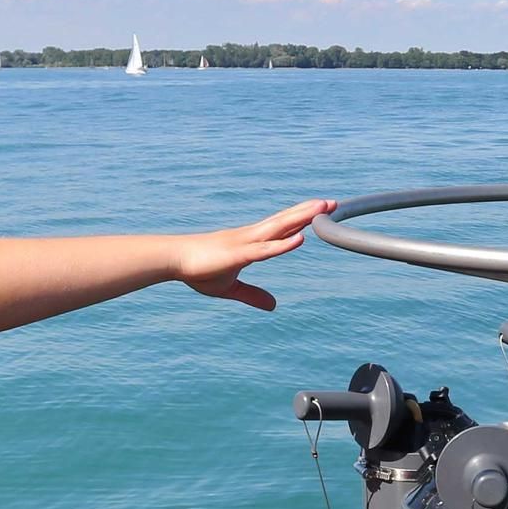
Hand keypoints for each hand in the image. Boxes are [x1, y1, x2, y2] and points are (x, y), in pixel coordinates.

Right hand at [177, 198, 336, 310]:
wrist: (174, 261)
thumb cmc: (199, 270)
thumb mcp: (231, 288)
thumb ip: (252, 295)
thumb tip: (273, 306)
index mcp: (250, 243)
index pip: (281, 229)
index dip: (301, 220)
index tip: (321, 211)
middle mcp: (250, 237)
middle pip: (285, 222)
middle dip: (308, 212)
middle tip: (333, 202)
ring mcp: (245, 243)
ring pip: (278, 229)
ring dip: (301, 219)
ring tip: (322, 208)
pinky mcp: (238, 254)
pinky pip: (264, 249)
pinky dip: (282, 245)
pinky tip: (299, 239)